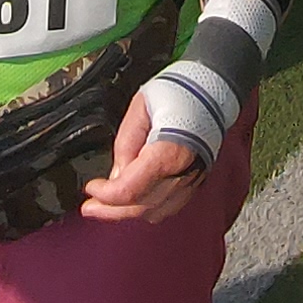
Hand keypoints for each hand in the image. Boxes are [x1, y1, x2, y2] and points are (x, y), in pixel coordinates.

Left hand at [82, 97, 210, 221]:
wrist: (213, 89)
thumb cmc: (180, 91)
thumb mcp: (140, 107)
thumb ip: (126, 143)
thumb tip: (117, 174)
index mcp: (168, 154)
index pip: (130, 190)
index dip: (106, 195)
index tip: (91, 188)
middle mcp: (183, 174)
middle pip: (141, 208)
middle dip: (111, 211)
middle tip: (90, 207)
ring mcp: (192, 180)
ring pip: (155, 212)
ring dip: (129, 213)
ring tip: (107, 206)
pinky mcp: (197, 180)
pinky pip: (170, 206)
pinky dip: (149, 209)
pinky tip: (135, 202)